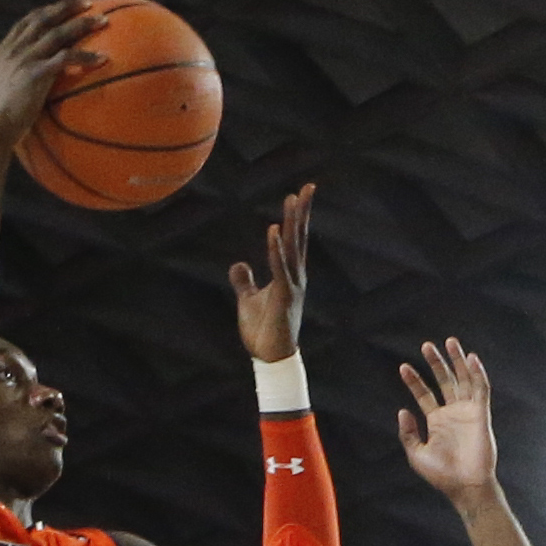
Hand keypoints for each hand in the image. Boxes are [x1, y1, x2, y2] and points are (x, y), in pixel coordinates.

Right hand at [0, 0, 106, 147]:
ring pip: (58, 33)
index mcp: (2, 53)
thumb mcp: (2, 97)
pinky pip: (66, 58)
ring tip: (104, 21)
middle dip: (67, 8)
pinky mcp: (35, 74)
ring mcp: (24, 60)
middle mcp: (13, 50)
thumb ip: (15, 87)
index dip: (46, 12)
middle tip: (88, 4)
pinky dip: (86, 55)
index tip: (62, 8)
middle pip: (43, 19)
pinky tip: (103, 58)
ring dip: (82, 24)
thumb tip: (28, 96)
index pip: (26, 23)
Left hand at [230, 183, 314, 361]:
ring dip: (292, 223)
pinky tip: (274, 230)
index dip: (296, 218)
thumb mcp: (248, 300)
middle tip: (307, 187)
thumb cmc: (263, 331)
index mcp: (288, 276)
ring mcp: (291, 285)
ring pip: (293, 248)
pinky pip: (280, 267)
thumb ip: (244, 281)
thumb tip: (238, 264)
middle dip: (302, 212)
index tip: (299, 194)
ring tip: (292, 199)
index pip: (294, 241)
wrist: (270, 358)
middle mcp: (294, 277)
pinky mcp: (283, 296)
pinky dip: (276, 249)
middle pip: (299, 238)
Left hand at [396, 338, 495, 499]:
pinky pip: (481, 389)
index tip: (403, 367)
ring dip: (457, 361)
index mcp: (437, 421)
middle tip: (426, 345)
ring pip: (463, 380)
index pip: (425, 394)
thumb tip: (403, 411)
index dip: (414, 381)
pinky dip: (477, 374)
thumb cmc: (442, 475)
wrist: (465, 486)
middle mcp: (453, 413)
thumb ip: (408, 434)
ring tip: (450, 342)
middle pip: (444, 381)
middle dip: (436, 363)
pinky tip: (471, 358)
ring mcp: (468, 412)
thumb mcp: (417, 455)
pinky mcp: (481, 414)